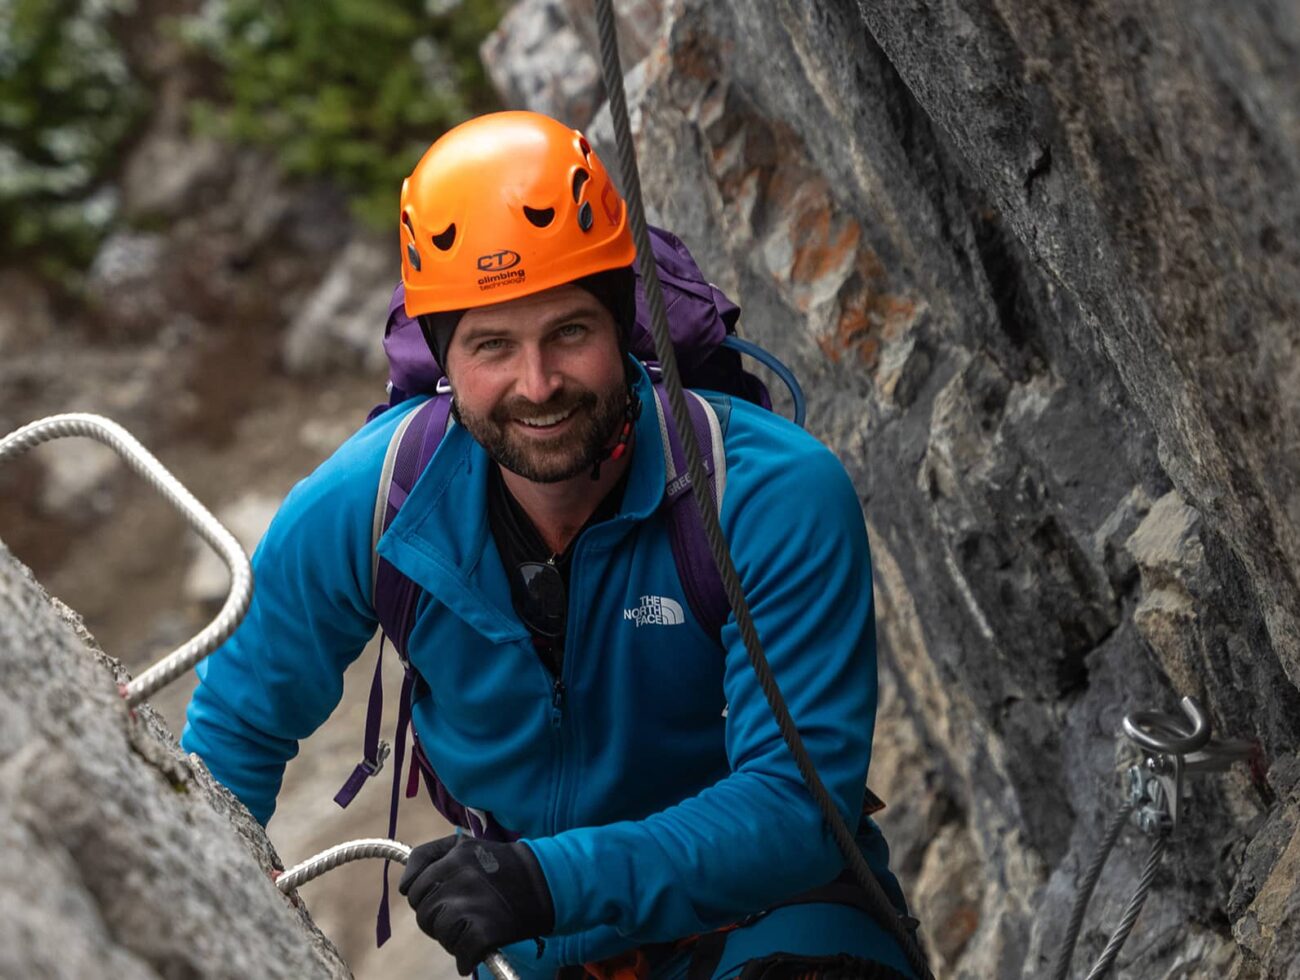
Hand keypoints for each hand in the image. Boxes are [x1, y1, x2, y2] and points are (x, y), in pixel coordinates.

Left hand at [398, 835, 555, 974]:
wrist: (548, 882)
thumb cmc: (504, 866)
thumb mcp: (467, 845)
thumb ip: (430, 856)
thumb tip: (404, 886)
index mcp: (454, 856)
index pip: (413, 888)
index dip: (423, 899)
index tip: (440, 901)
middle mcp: (460, 878)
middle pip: (424, 913)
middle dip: (437, 920)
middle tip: (460, 917)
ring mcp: (472, 906)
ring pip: (440, 934)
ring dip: (452, 938)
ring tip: (473, 929)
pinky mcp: (485, 932)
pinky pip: (461, 955)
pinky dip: (467, 959)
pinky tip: (478, 950)